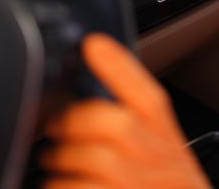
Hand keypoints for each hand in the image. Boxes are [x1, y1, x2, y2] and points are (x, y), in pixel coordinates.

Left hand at [41, 34, 209, 188]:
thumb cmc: (165, 184)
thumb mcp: (165, 147)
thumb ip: (136, 118)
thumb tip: (96, 74)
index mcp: (166, 135)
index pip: (147, 93)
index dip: (120, 66)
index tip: (93, 44)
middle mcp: (156, 158)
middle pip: (116, 123)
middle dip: (75, 121)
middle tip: (55, 126)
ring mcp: (136, 184)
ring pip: (93, 160)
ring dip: (61, 160)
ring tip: (52, 161)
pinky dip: (59, 186)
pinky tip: (58, 184)